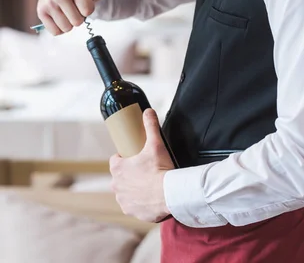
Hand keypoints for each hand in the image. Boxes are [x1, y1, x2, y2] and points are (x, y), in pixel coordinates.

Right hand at [36, 0, 126, 35]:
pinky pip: (56, 32)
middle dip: (79, 17)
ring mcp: (48, 2)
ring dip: (70, 23)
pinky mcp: (40, 12)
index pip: (88, 11)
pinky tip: (59, 16)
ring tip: (67, 11)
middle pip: (77, 22)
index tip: (84, 1)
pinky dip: (60, 28)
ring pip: (67, 28)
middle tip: (75, 7)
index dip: (88, 9)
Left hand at [110, 108, 173, 222]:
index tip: (133, 157)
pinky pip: (133, 206)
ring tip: (147, 184)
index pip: (115, 160)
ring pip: (125, 192)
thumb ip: (150, 125)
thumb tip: (148, 111)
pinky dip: (139, 203)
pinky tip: (149, 198)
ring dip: (132, 189)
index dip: (123, 158)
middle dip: (129, 174)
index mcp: (118, 169)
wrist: (169, 194)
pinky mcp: (132, 211)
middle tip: (144, 170)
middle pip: (119, 177)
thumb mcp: (155, 143)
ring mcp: (123, 200)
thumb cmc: (159, 169)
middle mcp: (116, 186)